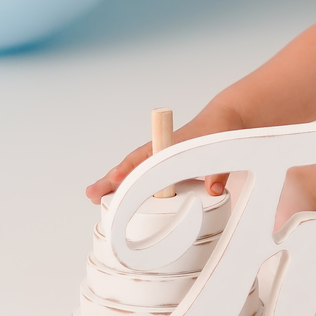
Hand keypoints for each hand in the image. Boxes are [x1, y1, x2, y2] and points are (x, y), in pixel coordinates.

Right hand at [84, 99, 246, 204]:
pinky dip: (127, 184)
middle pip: (133, 165)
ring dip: (114, 183)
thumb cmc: (219, 131)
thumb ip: (219, 170)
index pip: (149, 157)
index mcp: (173, 143)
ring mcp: (160, 156)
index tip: (117, 176)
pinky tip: (115, 196)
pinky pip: (142, 174)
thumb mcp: (223, 147)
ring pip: (133, 170)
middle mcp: (162, 149)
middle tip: (92, 193)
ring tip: (94, 196)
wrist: (223, 119)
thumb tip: (213, 190)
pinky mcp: (163, 163)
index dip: (133, 168)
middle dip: (112, 179)